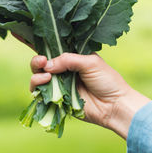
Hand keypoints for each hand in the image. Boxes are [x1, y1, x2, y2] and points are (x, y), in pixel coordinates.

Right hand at [29, 53, 150, 138]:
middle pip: (42, 64)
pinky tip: (45, 84)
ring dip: (37, 75)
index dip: (44, 47)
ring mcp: (59, 85)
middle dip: (37, 61)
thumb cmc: (107, 81)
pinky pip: (40, 94)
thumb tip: (47, 65)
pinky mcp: (57, 100)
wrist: (114, 106)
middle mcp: (63, 70)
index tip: (38, 46)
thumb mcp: (90, 62)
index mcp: (72, 58)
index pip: (54, 50)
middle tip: (42, 62)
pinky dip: (38, 88)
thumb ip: (68, 60)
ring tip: (47, 77)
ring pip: (38, 77)